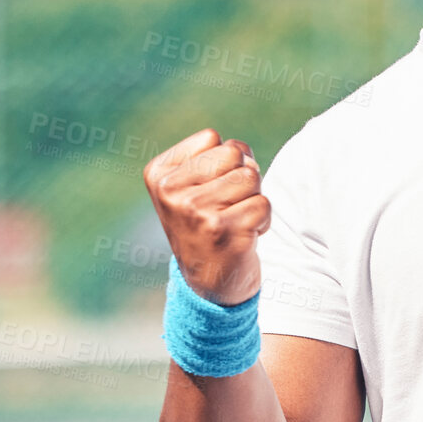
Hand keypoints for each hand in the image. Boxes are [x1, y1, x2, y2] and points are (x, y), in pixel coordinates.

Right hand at [143, 128, 268, 304]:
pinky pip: (263, 204)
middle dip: (242, 176)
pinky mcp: (224, 232)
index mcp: (159, 174)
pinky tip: (243, 237)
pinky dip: (262, 220)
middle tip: (228, 206)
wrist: (210, 283)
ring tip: (235, 220)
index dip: (224, 162)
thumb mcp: (193, 186)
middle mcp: (171, 192)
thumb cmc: (208, 224)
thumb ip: (214, 157)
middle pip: (234, 152)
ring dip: (253, 199)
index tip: (211, 191)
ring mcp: (196, 212)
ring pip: (251, 176)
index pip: (212, 138)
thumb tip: (244, 155)